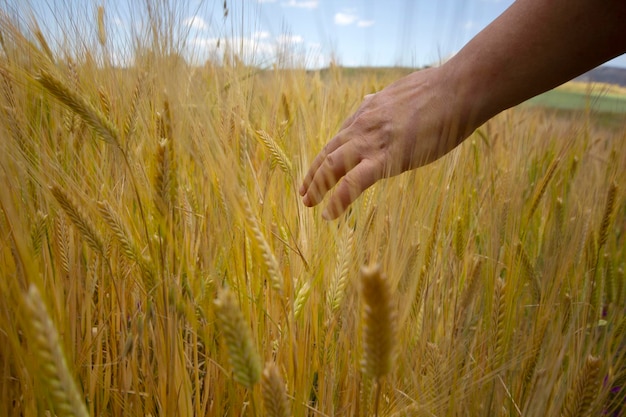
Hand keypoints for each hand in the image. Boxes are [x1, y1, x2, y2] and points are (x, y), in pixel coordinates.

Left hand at [299, 67, 472, 219]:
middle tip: (304, 193)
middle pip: (328, 152)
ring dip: (317, 186)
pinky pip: (354, 182)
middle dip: (313, 174)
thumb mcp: (400, 93)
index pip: (339, 138)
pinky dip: (338, 198)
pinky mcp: (387, 158)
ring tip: (309, 204)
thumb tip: (369, 101)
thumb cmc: (438, 91)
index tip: (319, 169)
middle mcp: (363, 126)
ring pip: (332, 166)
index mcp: (367, 113)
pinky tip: (329, 214)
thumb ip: (381, 102)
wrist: (457, 90)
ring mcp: (372, 141)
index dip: (326, 156)